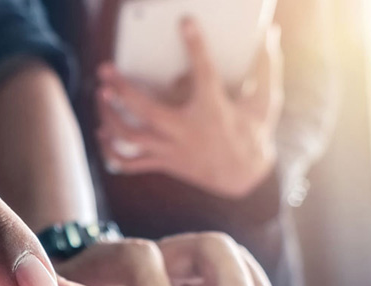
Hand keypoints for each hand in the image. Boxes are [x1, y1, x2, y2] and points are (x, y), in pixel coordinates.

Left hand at [95, 19, 283, 198]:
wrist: (244, 177)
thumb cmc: (252, 133)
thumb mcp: (264, 102)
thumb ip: (265, 67)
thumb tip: (269, 34)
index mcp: (213, 110)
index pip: (204, 72)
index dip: (196, 45)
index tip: (185, 22)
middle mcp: (187, 131)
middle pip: (146, 110)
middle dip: (122, 89)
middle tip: (105, 69)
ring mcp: (172, 150)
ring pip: (130, 136)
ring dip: (109, 116)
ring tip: (100, 94)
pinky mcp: (164, 163)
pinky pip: (129, 162)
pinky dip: (110, 150)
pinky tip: (101, 132)